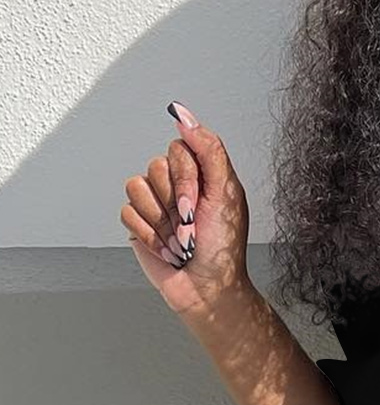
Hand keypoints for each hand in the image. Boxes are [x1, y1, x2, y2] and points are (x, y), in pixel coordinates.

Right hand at [120, 101, 251, 319]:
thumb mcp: (227, 194)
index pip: (177, 149)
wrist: (207, 288)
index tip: (198, 205)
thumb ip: (209, 150)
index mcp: (201, 173)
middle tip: (191, 227)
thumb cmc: (223, 247)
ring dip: (161, 222)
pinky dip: (148, 235)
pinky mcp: (138, 222)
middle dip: (174, 204)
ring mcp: (155, 202)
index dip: (184, 179)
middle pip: (155, 166)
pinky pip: (126, 212)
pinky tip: (165, 248)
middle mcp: (176, 183)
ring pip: (136, 187)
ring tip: (180, 240)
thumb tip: (183, 116)